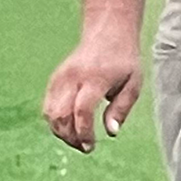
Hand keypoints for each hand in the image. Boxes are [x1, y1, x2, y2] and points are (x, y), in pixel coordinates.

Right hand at [43, 31, 143, 152]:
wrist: (108, 33)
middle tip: (85, 147)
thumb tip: (111, 133)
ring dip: (61, 133)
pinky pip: (48, 107)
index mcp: (95, 78)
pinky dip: (56, 122)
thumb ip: (121, 109)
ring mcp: (61, 77)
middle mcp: (73, 77)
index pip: (82, 110)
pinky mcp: (54, 79)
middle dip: (70, 137)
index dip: (83, 132)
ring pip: (50, 113)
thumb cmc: (124, 61)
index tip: (90, 146)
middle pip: (61, 114)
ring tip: (78, 140)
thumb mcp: (133, 84)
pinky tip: (71, 128)